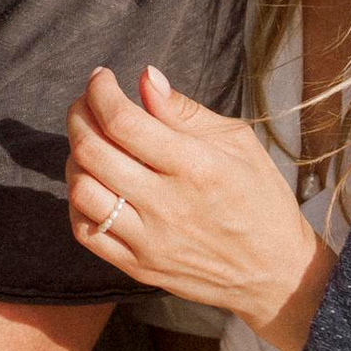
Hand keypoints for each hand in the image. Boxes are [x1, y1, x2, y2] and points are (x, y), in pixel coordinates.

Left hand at [66, 64, 336, 350]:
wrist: (275, 272)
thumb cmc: (260, 198)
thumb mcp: (237, 143)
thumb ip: (185, 111)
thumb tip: (145, 78)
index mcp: (196, 166)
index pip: (124, 121)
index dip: (100, 92)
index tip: (100, 78)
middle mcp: (168, 205)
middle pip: (93, 152)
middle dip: (79, 116)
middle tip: (86, 104)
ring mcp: (150, 240)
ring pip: (82, 191)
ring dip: (75, 158)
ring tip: (89, 144)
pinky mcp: (139, 267)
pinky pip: (85, 231)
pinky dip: (78, 201)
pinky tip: (93, 183)